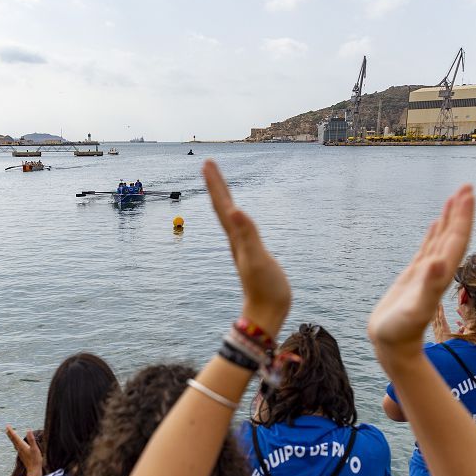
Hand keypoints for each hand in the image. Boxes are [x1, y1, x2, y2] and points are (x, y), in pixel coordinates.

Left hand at [6, 426, 43, 475]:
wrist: (34, 470)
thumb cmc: (35, 460)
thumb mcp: (35, 448)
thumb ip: (31, 439)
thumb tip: (28, 430)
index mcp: (22, 446)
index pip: (15, 437)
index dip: (11, 431)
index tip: (7, 426)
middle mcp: (20, 449)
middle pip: (13, 440)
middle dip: (10, 434)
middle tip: (7, 428)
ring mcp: (21, 452)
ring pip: (14, 443)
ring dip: (12, 438)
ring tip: (10, 434)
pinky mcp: (22, 455)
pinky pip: (17, 447)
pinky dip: (16, 443)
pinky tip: (17, 444)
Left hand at [203, 160, 289, 338]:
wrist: (268, 312)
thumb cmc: (265, 288)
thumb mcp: (256, 259)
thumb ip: (247, 235)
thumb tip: (235, 210)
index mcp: (235, 237)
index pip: (222, 204)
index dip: (215, 183)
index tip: (207, 163)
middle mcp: (235, 239)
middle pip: (222, 207)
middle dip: (216, 184)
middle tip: (208, 164)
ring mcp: (242, 247)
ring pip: (229, 216)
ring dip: (223, 198)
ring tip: (219, 184)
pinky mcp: (251, 253)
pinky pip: (240, 228)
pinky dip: (237, 216)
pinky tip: (238, 216)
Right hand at [368, 185, 474, 365]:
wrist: (392, 346)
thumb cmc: (401, 332)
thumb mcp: (415, 310)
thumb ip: (428, 287)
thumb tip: (439, 262)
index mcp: (440, 274)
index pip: (456, 240)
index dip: (462, 217)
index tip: (467, 194)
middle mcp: (437, 270)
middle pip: (453, 235)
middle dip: (460, 211)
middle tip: (466, 186)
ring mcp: (426, 272)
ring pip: (441, 239)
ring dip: (450, 219)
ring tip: (456, 197)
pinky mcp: (413, 277)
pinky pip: (426, 249)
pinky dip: (433, 234)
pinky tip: (435, 224)